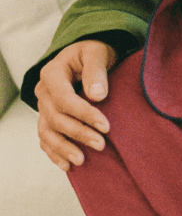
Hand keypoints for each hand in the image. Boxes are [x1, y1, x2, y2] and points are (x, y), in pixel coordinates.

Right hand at [35, 40, 116, 170]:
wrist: (88, 52)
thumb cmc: (95, 50)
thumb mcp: (98, 52)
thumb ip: (96, 71)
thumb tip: (97, 96)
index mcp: (52, 73)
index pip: (64, 99)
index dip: (84, 114)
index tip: (105, 126)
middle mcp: (43, 91)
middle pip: (56, 118)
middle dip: (79, 133)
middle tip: (101, 144)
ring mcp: (43, 105)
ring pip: (47, 132)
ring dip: (64, 148)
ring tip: (82, 161)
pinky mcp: (48, 116)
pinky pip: (45, 138)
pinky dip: (54, 152)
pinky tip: (67, 165)